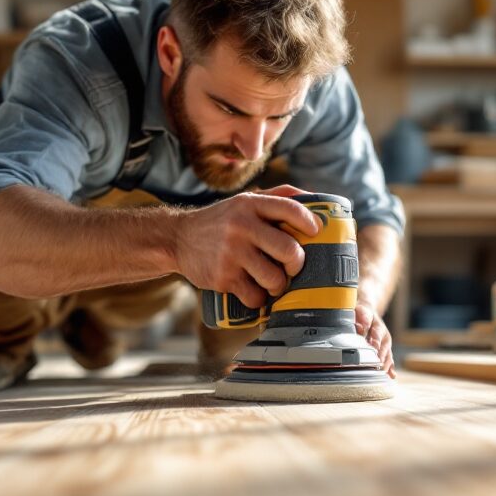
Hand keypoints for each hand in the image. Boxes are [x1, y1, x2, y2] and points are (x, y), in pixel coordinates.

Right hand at [175, 186, 321, 309]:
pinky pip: (255, 297)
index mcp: (250, 204)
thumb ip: (277, 197)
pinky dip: (258, 298)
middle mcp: (241, 226)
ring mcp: (232, 253)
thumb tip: (317, 201)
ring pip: (275, 279)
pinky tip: (253, 290)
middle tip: (292, 267)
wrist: (178, 238)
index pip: (291, 209)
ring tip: (272, 281)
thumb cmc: (222, 221)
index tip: (316, 232)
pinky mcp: (223, 277)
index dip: (310, 222)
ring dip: (278, 285)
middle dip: (297, 264)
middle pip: (289, 251)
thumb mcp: (244, 201)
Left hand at [355, 301, 395, 378]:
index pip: (377, 334)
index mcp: (378, 326)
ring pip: (387, 354)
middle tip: (378, 365)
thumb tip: (361, 327)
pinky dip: (390, 367)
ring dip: (385, 364)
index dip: (376, 341)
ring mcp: (385, 344)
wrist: (368, 312)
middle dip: (381, 356)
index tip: (375, 348)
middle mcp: (384, 335)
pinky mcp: (384, 349)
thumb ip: (362, 318)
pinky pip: (388, 359)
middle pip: (384, 347)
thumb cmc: (363, 313)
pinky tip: (392, 376)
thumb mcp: (362, 312)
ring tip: (383, 372)